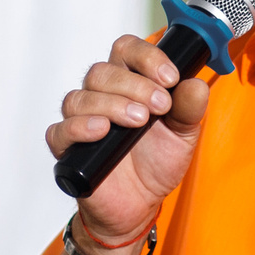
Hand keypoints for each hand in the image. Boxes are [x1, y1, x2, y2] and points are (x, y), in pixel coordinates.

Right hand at [46, 35, 214, 248]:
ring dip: (112, 104)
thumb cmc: (156, 162)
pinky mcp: (67, 148)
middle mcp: (101, 96)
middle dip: (135, 85)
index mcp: (128, 83)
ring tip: (138, 121)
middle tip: (159, 105)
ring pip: (80, 97)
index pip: (126, 50)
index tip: (170, 77)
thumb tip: (195, 85)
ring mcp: (81, 121)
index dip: (147, 57)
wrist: (141, 204)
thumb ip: (190, 108)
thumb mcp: (183, 134)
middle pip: (102, 72)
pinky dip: (79, 127)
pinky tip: (102, 130)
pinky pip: (59, 131)